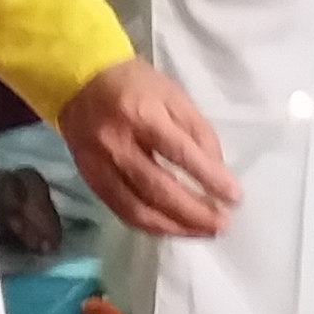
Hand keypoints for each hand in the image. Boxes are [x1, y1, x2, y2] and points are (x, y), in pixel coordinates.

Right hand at [56, 60, 238, 239]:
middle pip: (158, 188)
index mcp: (141, 114)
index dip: (209, 178)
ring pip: (138, 209)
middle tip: (222, 224)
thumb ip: (197, 131)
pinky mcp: (91, 180)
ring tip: (203, 232)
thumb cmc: (134, 84)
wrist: (78, 82)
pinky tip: (173, 228)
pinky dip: (151, 225)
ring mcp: (100, 166)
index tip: (235, 198)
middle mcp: (117, 143)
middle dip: (194, 212)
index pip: (179, 153)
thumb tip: (217, 172)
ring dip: (175, 227)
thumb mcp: (173, 95)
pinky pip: (122, 212)